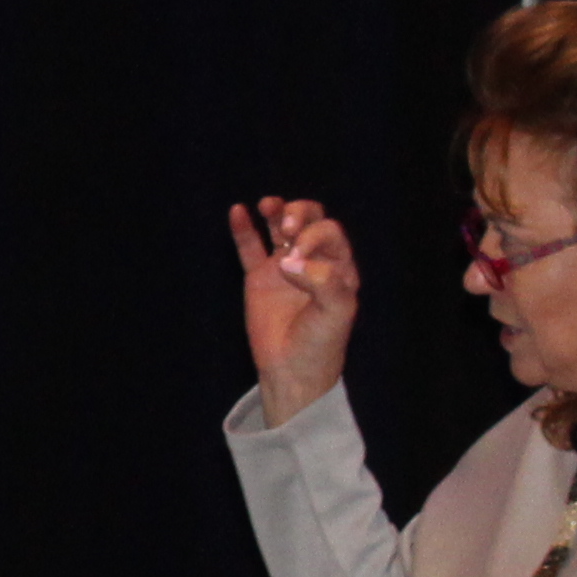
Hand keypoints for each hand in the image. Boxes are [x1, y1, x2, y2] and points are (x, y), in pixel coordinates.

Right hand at [230, 195, 358, 418]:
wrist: (292, 372)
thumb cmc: (321, 344)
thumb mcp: (337, 313)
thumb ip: (323, 281)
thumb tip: (288, 260)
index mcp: (338, 266)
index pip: (329, 232)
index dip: (313, 236)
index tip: (297, 259)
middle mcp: (312, 261)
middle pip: (309, 220)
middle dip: (299, 214)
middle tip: (287, 227)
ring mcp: (283, 267)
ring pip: (280, 227)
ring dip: (276, 210)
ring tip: (267, 205)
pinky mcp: (258, 277)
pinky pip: (250, 247)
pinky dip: (243, 228)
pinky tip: (237, 211)